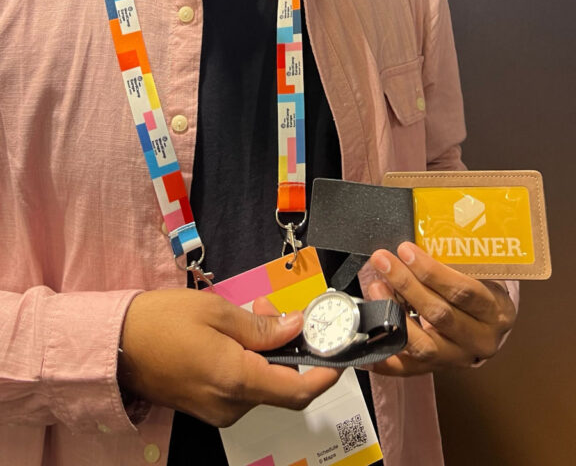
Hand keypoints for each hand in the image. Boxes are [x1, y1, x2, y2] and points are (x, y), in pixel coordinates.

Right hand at [118, 288, 339, 425]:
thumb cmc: (162, 321)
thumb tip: (296, 328)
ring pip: (262, 384)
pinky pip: (242, 387)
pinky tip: (235, 335)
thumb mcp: (216, 311)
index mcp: (237, 380)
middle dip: (289, 347)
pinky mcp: (207, 406)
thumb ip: (261, 327)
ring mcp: (217, 410)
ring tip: (249, 314)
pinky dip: (249, 362)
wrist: (115, 344)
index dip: (325, 375)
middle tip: (271, 309)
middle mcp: (231, 405)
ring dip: (267, 352)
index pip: (298, 391)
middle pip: (281, 385)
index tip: (340, 353)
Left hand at [365, 242, 516, 375]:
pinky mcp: (438, 370)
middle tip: (383, 261)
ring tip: (376, 289)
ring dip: (394, 315)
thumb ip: (451, 264)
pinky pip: (408, 369)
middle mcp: (480, 340)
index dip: (431, 271)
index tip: (405, 250)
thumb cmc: (479, 291)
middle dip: (407, 285)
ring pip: (423, 345)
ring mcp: (458, 359)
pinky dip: (384, 357)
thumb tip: (410, 248)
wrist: (489, 325)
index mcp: (495, 312)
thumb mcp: (478, 275)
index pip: (462, 291)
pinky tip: (367, 341)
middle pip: (439, 315)